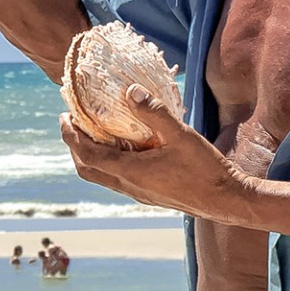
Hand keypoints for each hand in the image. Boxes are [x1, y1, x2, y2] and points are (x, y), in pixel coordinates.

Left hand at [57, 86, 246, 221]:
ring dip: (90, 156)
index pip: (88, 155)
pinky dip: (108, 162)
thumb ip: (154, 112)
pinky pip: (117, 179)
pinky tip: (124, 148)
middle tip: (71, 124)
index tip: (64, 117)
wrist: (225, 200)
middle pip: (87, 169)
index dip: (71, 137)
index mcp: (131, 172)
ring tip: (92, 133)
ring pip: (102, 177)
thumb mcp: (180, 134)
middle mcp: (130, 186)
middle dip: (74, 147)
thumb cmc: (204, 168)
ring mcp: (139, 193)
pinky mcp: (149, 195)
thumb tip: (130, 90)